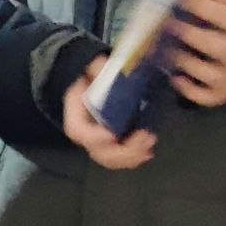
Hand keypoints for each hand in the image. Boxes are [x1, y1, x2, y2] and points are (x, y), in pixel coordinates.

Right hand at [62, 55, 156, 169]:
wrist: (93, 81)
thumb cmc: (92, 76)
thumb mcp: (92, 67)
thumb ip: (98, 68)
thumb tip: (106, 67)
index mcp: (76, 113)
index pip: (78, 131)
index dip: (94, 137)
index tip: (111, 135)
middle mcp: (86, 132)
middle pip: (97, 151)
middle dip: (122, 151)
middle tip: (143, 137)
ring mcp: (99, 141)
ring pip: (110, 159)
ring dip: (131, 156)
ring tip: (149, 142)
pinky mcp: (112, 144)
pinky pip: (120, 158)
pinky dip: (134, 158)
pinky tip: (147, 151)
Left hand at [171, 0, 225, 106]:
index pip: (213, 12)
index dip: (190, 3)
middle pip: (204, 42)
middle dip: (181, 30)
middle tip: (165, 21)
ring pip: (199, 71)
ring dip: (178, 57)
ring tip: (166, 46)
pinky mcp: (224, 95)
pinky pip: (202, 96)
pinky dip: (185, 89)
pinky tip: (175, 76)